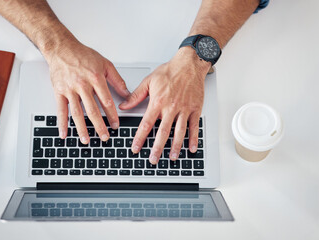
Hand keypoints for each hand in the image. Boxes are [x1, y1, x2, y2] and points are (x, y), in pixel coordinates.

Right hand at [45, 41, 129, 142]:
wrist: (61, 48)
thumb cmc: (83, 55)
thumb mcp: (105, 64)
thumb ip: (117, 80)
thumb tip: (127, 94)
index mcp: (96, 78)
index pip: (106, 101)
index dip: (112, 114)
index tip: (116, 124)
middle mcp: (82, 85)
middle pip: (92, 110)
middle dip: (99, 126)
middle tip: (105, 137)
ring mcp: (69, 90)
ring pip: (77, 113)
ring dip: (82, 128)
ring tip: (86, 140)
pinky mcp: (59, 92)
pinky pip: (61, 110)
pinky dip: (62, 123)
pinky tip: (64, 133)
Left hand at [119, 47, 210, 163]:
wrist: (189, 64)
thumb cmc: (171, 71)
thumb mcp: (149, 81)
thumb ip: (136, 96)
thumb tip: (124, 105)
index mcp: (158, 102)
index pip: (147, 124)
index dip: (140, 137)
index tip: (136, 147)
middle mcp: (171, 108)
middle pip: (163, 132)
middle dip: (157, 148)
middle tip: (153, 159)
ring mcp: (184, 109)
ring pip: (179, 132)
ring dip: (175, 146)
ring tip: (172, 157)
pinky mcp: (195, 109)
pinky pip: (194, 126)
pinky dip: (193, 138)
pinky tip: (191, 148)